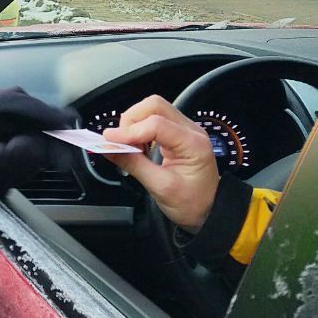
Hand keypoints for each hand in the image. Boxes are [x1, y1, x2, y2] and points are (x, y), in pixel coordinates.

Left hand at [0, 85, 74, 189]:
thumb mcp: (11, 101)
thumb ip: (42, 110)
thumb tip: (70, 122)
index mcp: (31, 118)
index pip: (60, 136)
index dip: (62, 148)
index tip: (59, 160)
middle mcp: (24, 137)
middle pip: (42, 158)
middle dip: (23, 155)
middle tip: (3, 148)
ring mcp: (11, 155)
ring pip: (26, 171)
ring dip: (6, 164)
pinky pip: (8, 180)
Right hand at [103, 96, 218, 231]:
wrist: (210, 211)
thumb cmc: (192, 203)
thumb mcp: (160, 188)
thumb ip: (134, 165)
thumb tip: (108, 148)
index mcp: (193, 144)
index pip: (156, 124)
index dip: (129, 131)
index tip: (109, 141)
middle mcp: (191, 130)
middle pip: (154, 106)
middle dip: (131, 120)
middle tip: (120, 142)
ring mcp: (184, 130)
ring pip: (153, 109)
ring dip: (134, 123)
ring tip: (129, 145)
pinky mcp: (176, 133)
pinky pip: (154, 119)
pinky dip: (139, 127)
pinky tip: (137, 144)